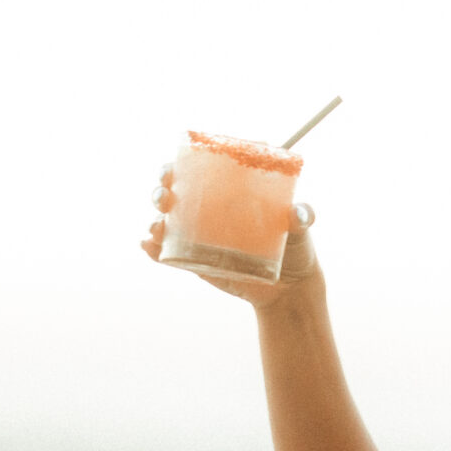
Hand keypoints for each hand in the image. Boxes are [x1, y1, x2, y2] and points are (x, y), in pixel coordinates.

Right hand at [139, 164, 322, 308]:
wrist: (288, 288)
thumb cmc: (294, 247)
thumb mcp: (299, 228)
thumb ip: (301, 216)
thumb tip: (301, 213)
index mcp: (228, 190)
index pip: (197, 167)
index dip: (181, 162)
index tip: (178, 164)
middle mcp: (207, 208)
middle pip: (172, 189)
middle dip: (161, 187)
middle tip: (165, 195)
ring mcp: (198, 234)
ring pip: (165, 220)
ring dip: (156, 219)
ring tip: (158, 226)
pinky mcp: (194, 260)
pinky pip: (167, 253)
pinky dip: (153, 249)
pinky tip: (149, 247)